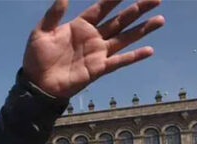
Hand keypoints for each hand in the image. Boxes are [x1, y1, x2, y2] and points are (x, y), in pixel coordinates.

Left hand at [23, 0, 163, 97]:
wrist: (36, 84)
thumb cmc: (36, 58)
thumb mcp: (41, 32)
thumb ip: (53, 14)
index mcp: (80, 26)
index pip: (102, 7)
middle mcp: (93, 37)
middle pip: (120, 19)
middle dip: (137, 9)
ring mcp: (97, 53)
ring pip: (125, 37)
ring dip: (142, 29)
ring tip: (160, 20)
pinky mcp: (99, 68)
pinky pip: (120, 61)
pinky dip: (134, 56)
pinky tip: (150, 50)